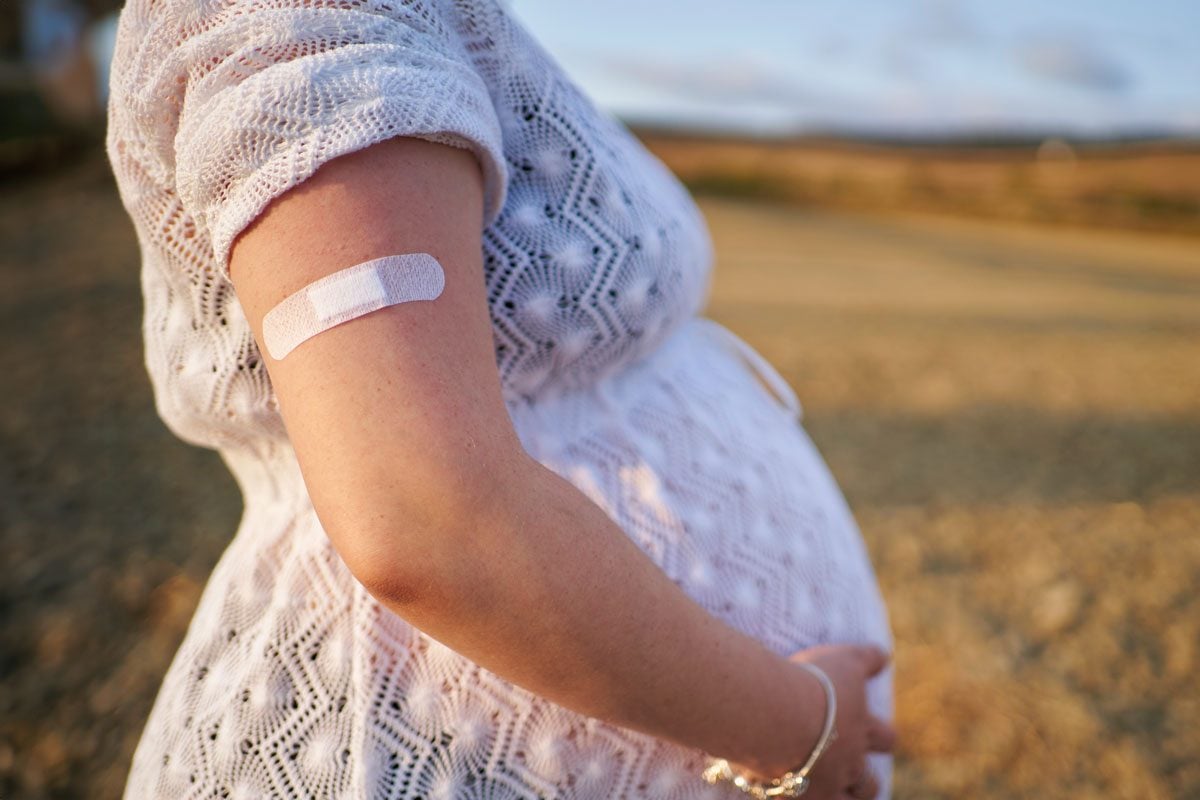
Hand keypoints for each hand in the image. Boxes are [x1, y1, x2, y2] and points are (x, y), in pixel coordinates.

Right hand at [728, 643, 893, 798]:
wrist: (772, 715)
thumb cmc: (810, 684)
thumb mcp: (843, 661)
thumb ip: (866, 659)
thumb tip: (885, 655)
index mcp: (860, 730)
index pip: (886, 739)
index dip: (881, 736)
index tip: (875, 733)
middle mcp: (847, 763)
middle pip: (869, 783)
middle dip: (865, 779)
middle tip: (854, 771)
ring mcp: (821, 787)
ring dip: (838, 795)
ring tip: (828, 789)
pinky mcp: (790, 798)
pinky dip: (793, 798)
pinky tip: (785, 793)